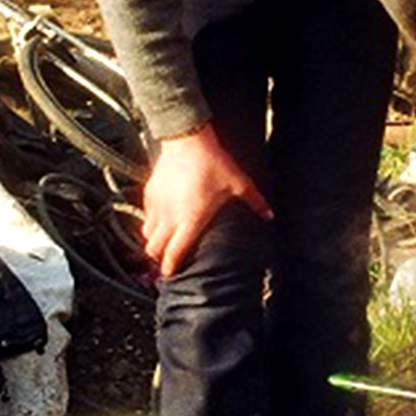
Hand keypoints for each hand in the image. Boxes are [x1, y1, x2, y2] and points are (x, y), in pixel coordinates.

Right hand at [143, 125, 271, 275]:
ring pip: (146, 235)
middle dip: (160, 258)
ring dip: (153, 241)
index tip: (172, 274)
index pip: (174, 253)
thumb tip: (270, 215)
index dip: (171, 267)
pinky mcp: (150, 194)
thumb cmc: (212, 163)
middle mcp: (170, 217)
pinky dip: (150, 223)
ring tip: (164, 242)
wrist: (188, 140)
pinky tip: (161, 220)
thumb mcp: (238, 183)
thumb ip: (255, 202)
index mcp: (190, 220)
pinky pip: (145, 216)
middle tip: (169, 259)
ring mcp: (157, 206)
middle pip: (154, 249)